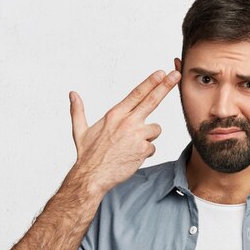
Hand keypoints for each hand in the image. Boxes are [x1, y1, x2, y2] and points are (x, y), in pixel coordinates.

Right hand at [68, 69, 180, 195]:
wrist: (92, 176)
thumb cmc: (87, 155)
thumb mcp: (80, 130)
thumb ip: (78, 111)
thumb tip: (72, 94)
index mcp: (114, 114)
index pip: (136, 94)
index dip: (150, 82)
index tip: (161, 73)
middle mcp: (127, 122)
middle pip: (152, 100)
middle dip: (166, 86)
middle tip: (176, 75)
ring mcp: (136, 135)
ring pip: (155, 130)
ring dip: (147, 137)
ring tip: (131, 146)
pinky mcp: (143, 149)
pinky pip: (152, 147)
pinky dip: (144, 153)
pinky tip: (132, 157)